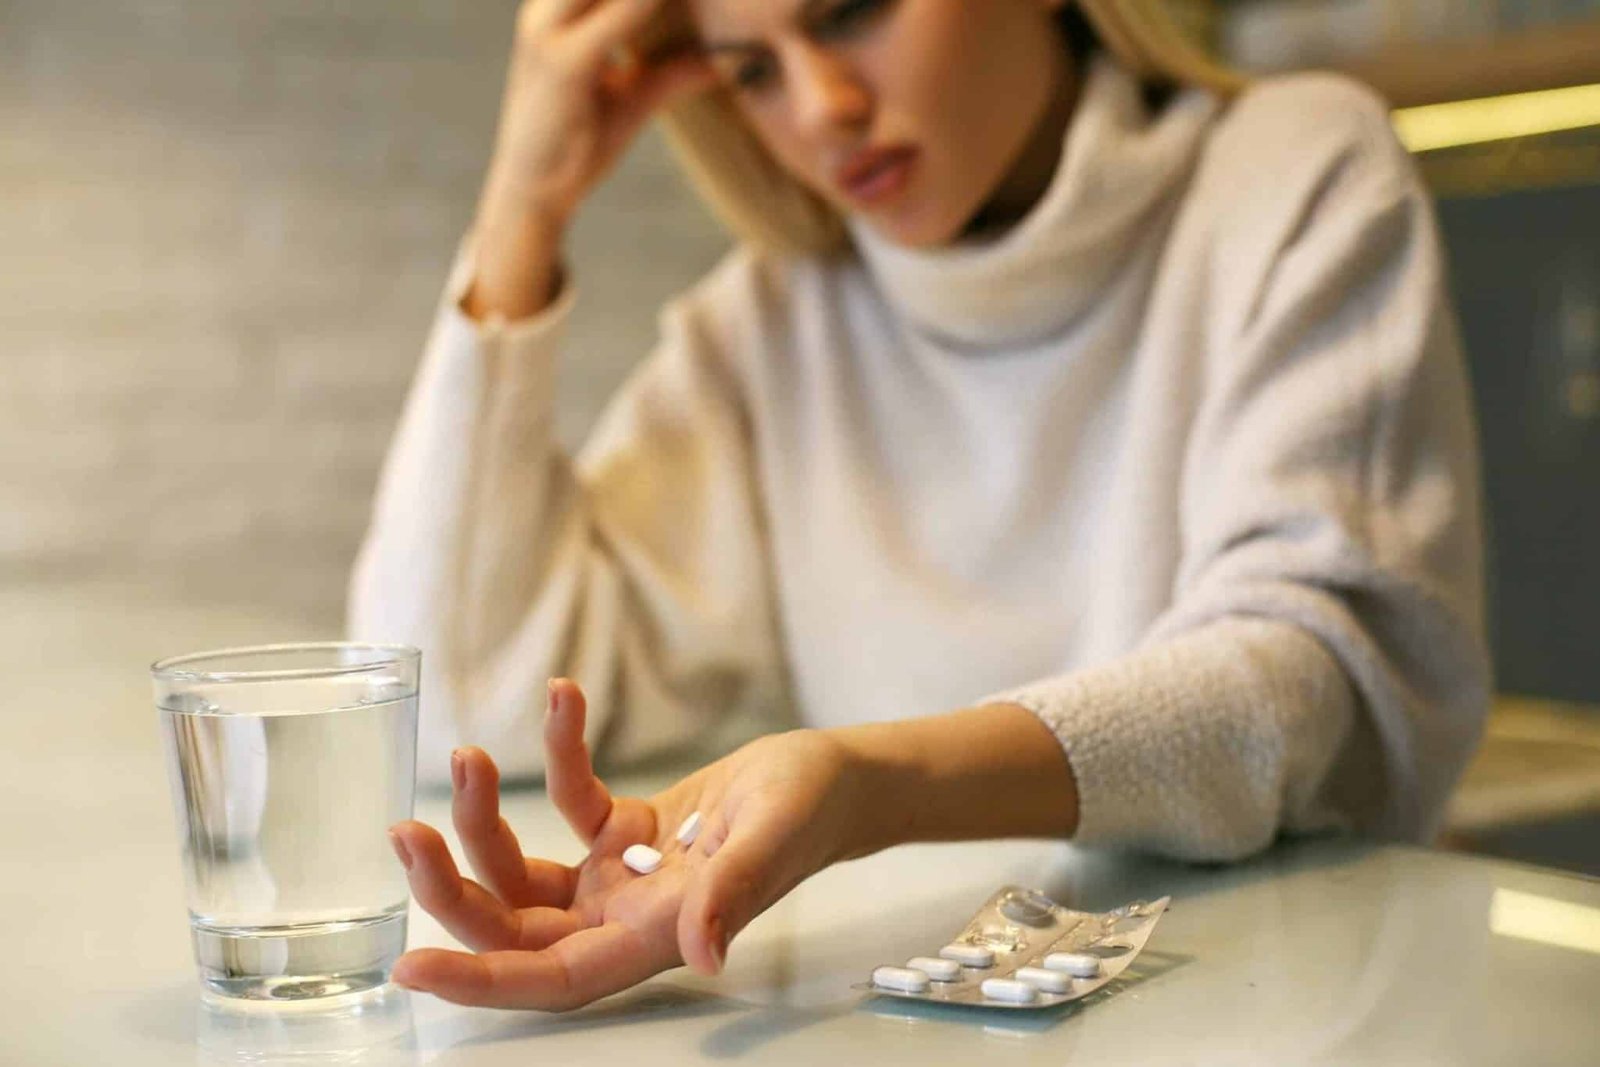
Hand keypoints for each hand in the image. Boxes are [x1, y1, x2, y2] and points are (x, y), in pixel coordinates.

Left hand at [386, 678, 865, 1009]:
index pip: (553, 977)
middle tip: (406, 832)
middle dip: (451, 886)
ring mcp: (620, 876)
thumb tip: (703, 952)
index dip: (482, 979)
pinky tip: (565, 698)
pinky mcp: (624, 831)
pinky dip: (559, 753)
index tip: (413, 966)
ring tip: (465, 755)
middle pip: (514, 925)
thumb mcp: (773, 837)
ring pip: (522, 870)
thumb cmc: (813, 809)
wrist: (836, 777)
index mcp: (655, 935)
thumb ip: (732, 892)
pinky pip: (568, 802)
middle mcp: (625, 916)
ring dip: (481, 820)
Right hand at [466, 0, 716, 320]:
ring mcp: (550, 30)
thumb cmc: (578, 144)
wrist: (531, 194)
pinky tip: (701, 6)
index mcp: (557, 8)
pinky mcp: (565, 62)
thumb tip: (723, 61)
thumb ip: (674, 71)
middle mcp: (548, 8)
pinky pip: (624, 13)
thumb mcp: (634, 98)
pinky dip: (656, 4)